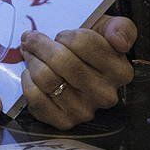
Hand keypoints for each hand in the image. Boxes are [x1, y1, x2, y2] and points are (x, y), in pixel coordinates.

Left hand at [19, 14, 136, 129]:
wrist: (77, 71)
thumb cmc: (90, 47)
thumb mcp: (107, 30)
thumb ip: (121, 28)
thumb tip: (120, 41)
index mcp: (120, 72)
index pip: (83, 43)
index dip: (66, 35)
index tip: (61, 35)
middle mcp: (105, 95)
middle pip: (62, 61)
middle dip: (40, 45)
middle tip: (31, 39)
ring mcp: (85, 111)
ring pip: (46, 78)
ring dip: (32, 60)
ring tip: (30, 53)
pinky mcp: (64, 122)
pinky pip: (36, 98)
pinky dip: (27, 82)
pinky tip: (31, 74)